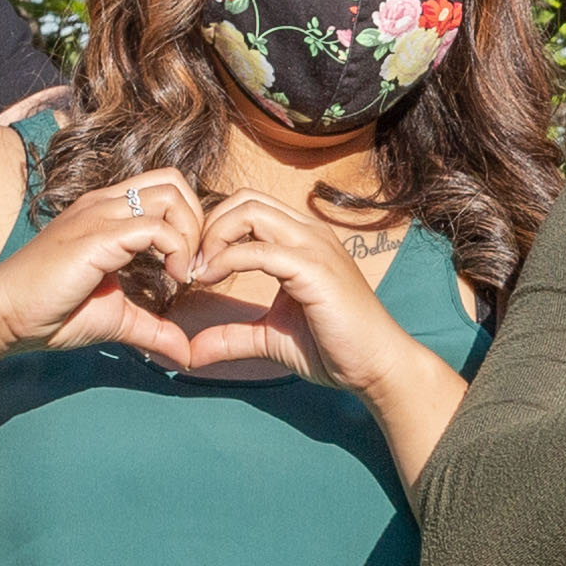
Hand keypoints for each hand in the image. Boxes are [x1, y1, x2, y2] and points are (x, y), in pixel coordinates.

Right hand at [0, 174, 207, 366]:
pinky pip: (155, 227)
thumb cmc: (52, 312)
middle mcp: (104, 204)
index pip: (165, 189)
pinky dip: (177, 251)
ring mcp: (99, 216)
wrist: (6, 314)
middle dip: (197, 222)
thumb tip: (187, 354)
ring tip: (183, 273)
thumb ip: (154, 329)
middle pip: (173, 182)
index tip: (189, 270)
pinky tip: (172, 280)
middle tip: (193, 267)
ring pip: (169, 195)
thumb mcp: (117, 319)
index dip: (189, 224)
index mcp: (107, 212)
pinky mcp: (96, 237)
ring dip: (190, 234)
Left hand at [168, 190, 434, 395]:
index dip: (214, 228)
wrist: (377, 366)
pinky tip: (211, 281)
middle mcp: (309, 233)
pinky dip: (226, 260)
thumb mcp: (269, 338)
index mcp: (302, 239)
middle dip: (208, 226)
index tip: (195, 266)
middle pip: (244, 199)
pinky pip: (259, 250)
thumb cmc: (334, 348)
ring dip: (214, 237)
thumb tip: (189, 352)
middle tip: (192, 265)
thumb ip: (231, 336)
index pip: (248, 207)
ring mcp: (314, 247)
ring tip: (199, 272)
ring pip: (249, 212)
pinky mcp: (314, 269)